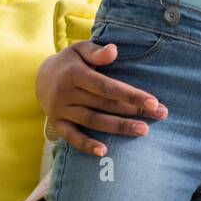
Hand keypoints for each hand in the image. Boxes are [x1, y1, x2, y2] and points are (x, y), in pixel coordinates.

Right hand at [35, 40, 167, 156]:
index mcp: (75, 74)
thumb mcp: (80, 49)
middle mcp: (66, 93)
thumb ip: (97, 51)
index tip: (153, 102)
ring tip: (143, 130)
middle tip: (160, 115)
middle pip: (104, 105)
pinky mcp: (57, 124)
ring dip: (119, 127)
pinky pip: (72, 137)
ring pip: (93, 121)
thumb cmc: (70, 62)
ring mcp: (60, 111)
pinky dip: (87, 145)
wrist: (41, 77)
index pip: (107, 86)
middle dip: (133, 111)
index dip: (130, 95)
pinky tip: (104, 152)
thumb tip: (114, 50)